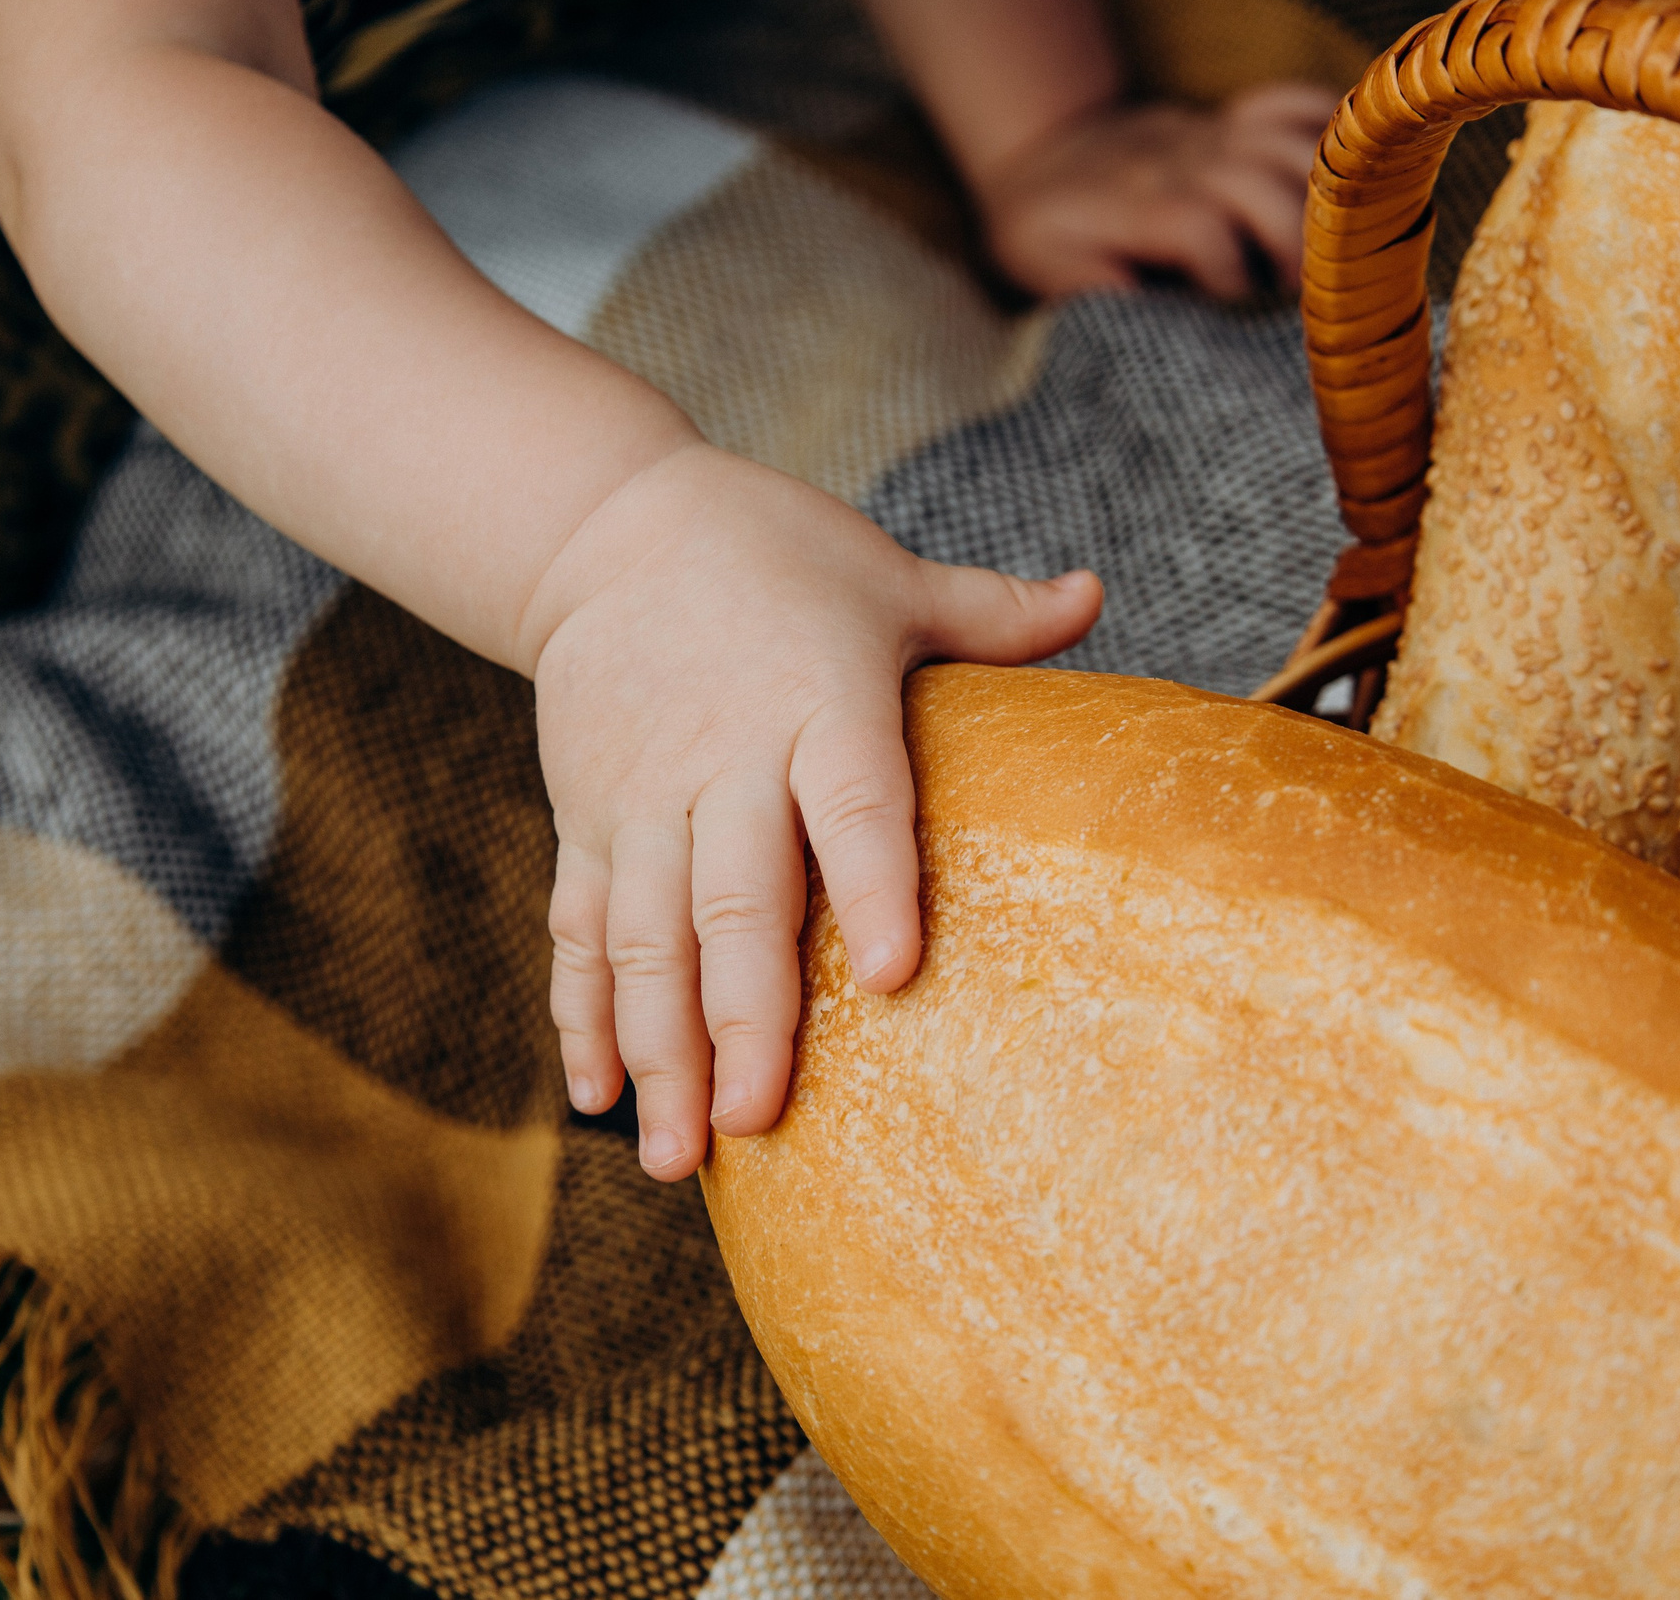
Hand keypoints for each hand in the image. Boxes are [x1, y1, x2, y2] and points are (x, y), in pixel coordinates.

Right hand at [525, 442, 1102, 1179]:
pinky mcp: (587, 817)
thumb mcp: (888, 575)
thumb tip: (1099, 591)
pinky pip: (580, 925)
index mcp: (818, 701)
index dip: (871, 886)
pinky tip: (598, 1095)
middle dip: (742, 1020)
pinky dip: (582, 1012)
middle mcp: (724, 759)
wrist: (607, 524)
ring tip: (674, 1154)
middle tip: (758, 1126)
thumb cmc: (778, 554)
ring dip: (657, 1047)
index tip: (889, 978)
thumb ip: (992, 611)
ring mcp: (643, 796)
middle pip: (735, 900)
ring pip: (646, 935)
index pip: (852, 802)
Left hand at [976, 82, 1338, 300]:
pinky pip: (1290, 101)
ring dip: (1325, 191)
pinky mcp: (1228, 121)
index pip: (1202, 231)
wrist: (1041, 156)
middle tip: (1312, 295)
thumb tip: (1149, 324)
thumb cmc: (1046, 231)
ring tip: (1345, 246)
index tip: (1235, 315)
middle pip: (1260, 184)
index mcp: (1137, 205)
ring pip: (1286, 143)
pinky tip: (1361, 165)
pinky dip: (1331, 122)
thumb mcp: (1045, 269)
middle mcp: (1182, 163)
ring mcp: (1210, 135)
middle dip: (1294, 242)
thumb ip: (1092, 293)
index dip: (1229, 279)